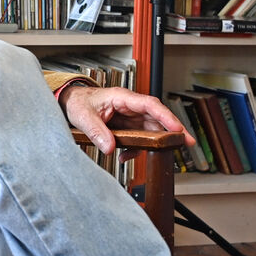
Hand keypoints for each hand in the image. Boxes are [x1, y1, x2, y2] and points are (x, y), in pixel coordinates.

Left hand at [59, 83, 194, 157]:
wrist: (70, 103)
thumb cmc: (78, 102)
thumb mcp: (83, 116)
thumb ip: (96, 131)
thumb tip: (110, 147)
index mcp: (121, 97)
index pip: (149, 104)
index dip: (165, 116)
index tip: (177, 128)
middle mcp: (129, 106)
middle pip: (156, 117)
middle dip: (171, 130)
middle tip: (185, 143)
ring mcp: (129, 117)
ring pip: (150, 129)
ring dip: (154, 143)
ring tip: (160, 154)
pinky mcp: (125, 127)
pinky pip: (137, 138)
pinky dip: (134, 150)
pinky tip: (125, 157)